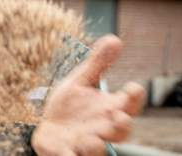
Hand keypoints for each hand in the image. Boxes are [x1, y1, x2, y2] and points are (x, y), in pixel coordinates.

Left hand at [31, 35, 144, 155]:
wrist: (48, 127)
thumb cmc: (70, 105)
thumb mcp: (81, 81)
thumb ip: (98, 63)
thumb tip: (115, 38)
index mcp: (109, 109)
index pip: (129, 104)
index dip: (134, 96)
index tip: (133, 87)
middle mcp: (102, 128)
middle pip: (121, 131)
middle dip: (122, 126)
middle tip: (119, 117)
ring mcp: (86, 143)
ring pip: (97, 149)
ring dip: (96, 145)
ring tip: (90, 139)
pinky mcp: (67, 153)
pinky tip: (68, 152)